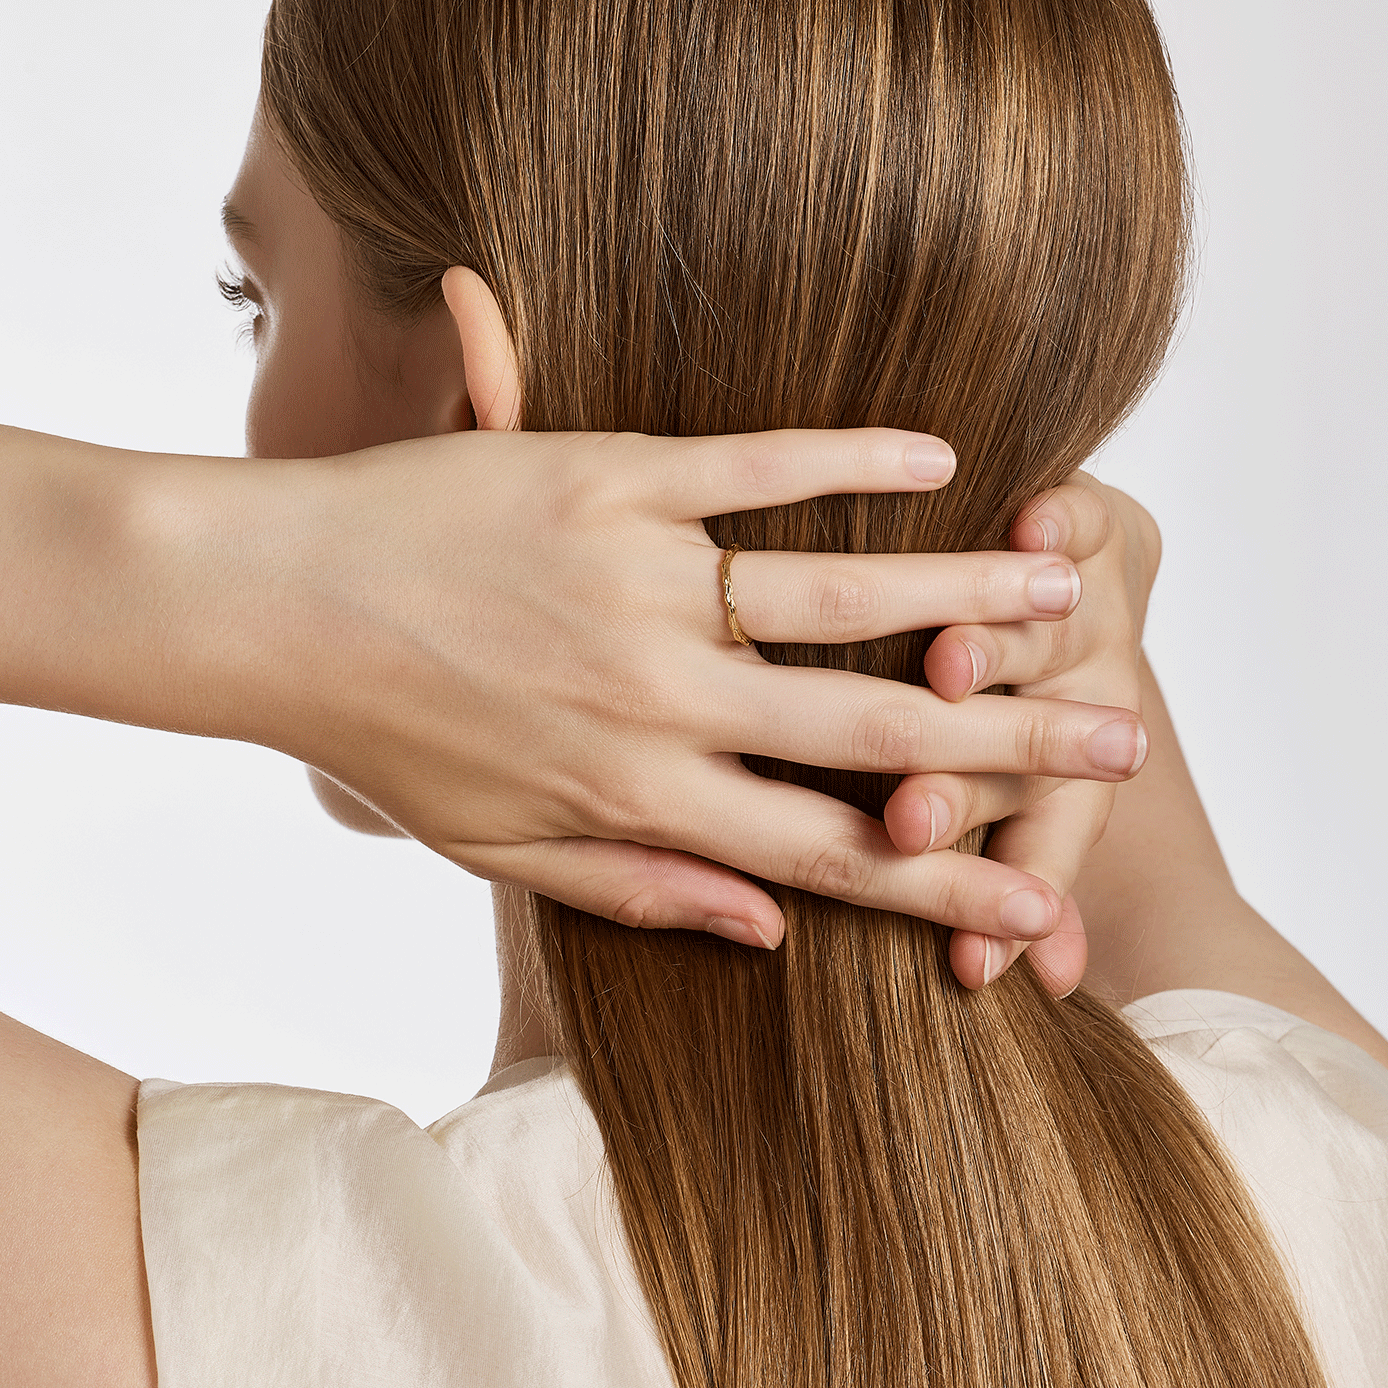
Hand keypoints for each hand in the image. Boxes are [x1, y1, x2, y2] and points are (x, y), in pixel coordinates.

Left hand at [222, 430, 1146, 950]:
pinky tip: (940, 456)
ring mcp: (639, 580)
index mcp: (639, 797)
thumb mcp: (498, 852)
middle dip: (1010, 743)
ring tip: (1071, 586)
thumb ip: (642, 892)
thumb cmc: (379, 733)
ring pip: (834, 598)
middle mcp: (660, 700)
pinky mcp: (606, 476)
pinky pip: (749, 467)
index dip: (942, 881)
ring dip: (964, 594)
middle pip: (867, 731)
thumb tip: (770, 930)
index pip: (825, 854)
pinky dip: (849, 461)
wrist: (263, 606)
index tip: (1040, 900)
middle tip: (1125, 739)